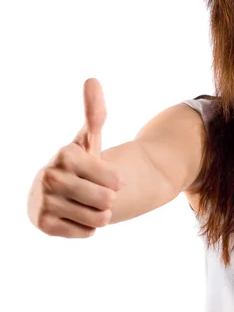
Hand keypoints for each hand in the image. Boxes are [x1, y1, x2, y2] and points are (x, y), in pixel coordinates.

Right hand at [27, 78, 124, 237]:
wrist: (56, 193)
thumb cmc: (80, 164)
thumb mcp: (90, 139)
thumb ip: (94, 113)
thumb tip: (92, 79)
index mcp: (65, 154)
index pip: (109, 176)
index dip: (113, 179)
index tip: (112, 179)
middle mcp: (50, 176)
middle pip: (103, 198)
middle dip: (107, 198)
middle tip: (101, 195)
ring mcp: (43, 201)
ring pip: (95, 217)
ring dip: (99, 215)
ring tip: (91, 206)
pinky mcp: (42, 224)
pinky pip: (82, 231)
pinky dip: (87, 228)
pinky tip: (78, 218)